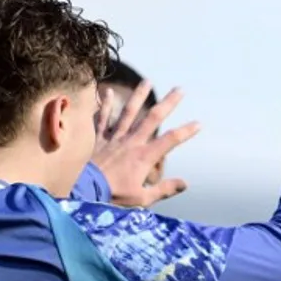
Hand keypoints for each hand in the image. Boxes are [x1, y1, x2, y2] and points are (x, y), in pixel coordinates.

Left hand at [91, 80, 198, 206]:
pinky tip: (108, 92)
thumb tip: (185, 183)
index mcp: (144, 157)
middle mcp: (131, 142)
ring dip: (139, 96)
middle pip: (153, 118)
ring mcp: (114, 139)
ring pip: (129, 112)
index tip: (199, 123)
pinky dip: (105, 105)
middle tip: (179, 89)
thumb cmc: (113, 197)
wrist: (82, 192)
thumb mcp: (143, 199)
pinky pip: (102, 119)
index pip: (170, 140)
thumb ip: (165, 190)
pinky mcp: (98, 140)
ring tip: (147, 81)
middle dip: (168, 103)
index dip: (186, 131)